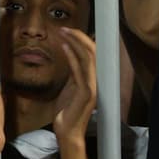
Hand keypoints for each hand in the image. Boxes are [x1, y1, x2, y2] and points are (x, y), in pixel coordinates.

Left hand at [52, 26, 96, 143]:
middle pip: (93, 53)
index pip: (92, 54)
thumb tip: (71, 54)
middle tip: (63, 28)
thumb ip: (73, 72)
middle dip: (79, 37)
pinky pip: (80, 72)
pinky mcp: (87, 94)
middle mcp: (96, 81)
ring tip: (62, 32)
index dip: (82, 40)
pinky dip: (72, 57)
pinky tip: (64, 47)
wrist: (67, 130)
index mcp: (93, 78)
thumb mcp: (69, 85)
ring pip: (88, 59)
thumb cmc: (67, 109)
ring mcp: (93, 87)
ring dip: (75, 43)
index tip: (68, 30)